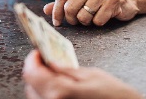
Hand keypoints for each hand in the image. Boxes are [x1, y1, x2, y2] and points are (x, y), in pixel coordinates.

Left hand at [23, 50, 142, 98]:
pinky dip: (47, 94)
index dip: (32, 60)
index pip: (32, 73)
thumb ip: (66, 70)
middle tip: (46, 61)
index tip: (38, 52)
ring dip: (40, 84)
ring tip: (53, 75)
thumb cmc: (114, 96)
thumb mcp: (91, 75)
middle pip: (30, 86)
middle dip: (36, 71)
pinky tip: (58, 88)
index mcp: (61, 91)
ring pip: (35, 96)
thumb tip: (50, 63)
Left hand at [43, 0, 139, 26]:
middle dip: (72, 20)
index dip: (57, 12)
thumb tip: (46, 9)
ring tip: (93, 18)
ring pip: (83, 16)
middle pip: (70, 8)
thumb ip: (65, 3)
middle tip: (78, 21)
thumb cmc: (102, 0)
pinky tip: (105, 17)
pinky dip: (99, 23)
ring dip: (86, 22)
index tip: (57, 23)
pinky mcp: (114, 2)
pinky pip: (98, 21)